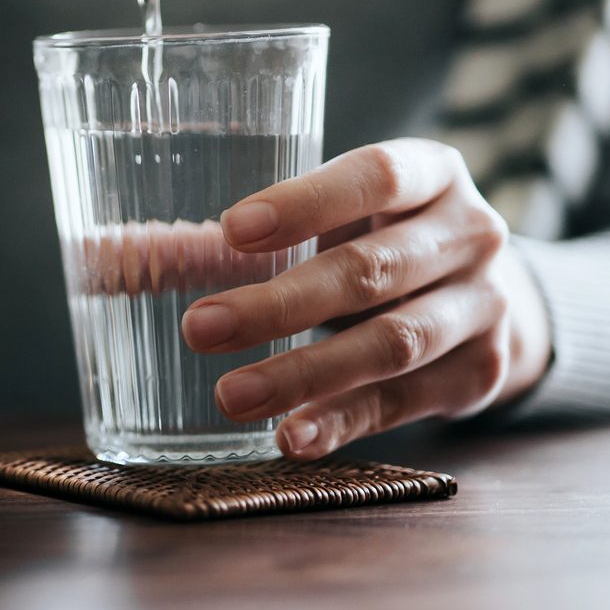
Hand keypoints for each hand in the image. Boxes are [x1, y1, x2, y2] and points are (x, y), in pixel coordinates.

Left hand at [181, 139, 551, 457]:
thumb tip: (117, 255)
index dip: (306, 204)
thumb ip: (248, 235)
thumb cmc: (385, 239)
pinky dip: (343, 421)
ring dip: (304, 373)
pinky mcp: (480, 374)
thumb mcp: (342, 217)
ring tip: (231, 396)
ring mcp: (484, 306)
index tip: (232, 231)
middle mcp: (471, 233)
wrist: (493, 298)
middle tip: (198, 329)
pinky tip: (290, 437)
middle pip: (371, 270)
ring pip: (391, 342)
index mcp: (433, 173)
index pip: (376, 176)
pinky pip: (404, 401)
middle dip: (279, 305)